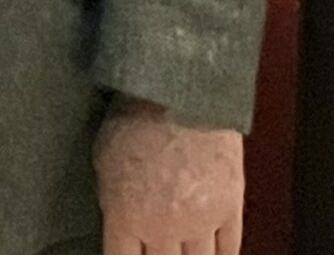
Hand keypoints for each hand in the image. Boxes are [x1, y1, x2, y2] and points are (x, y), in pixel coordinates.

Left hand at [96, 97, 244, 254]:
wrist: (179, 95)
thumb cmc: (135, 119)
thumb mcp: (104, 160)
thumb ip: (113, 200)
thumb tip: (120, 219)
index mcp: (126, 216)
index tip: (129, 253)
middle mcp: (163, 228)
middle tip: (160, 248)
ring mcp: (200, 222)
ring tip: (184, 251)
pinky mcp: (229, 209)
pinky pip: (229, 249)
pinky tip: (215, 254)